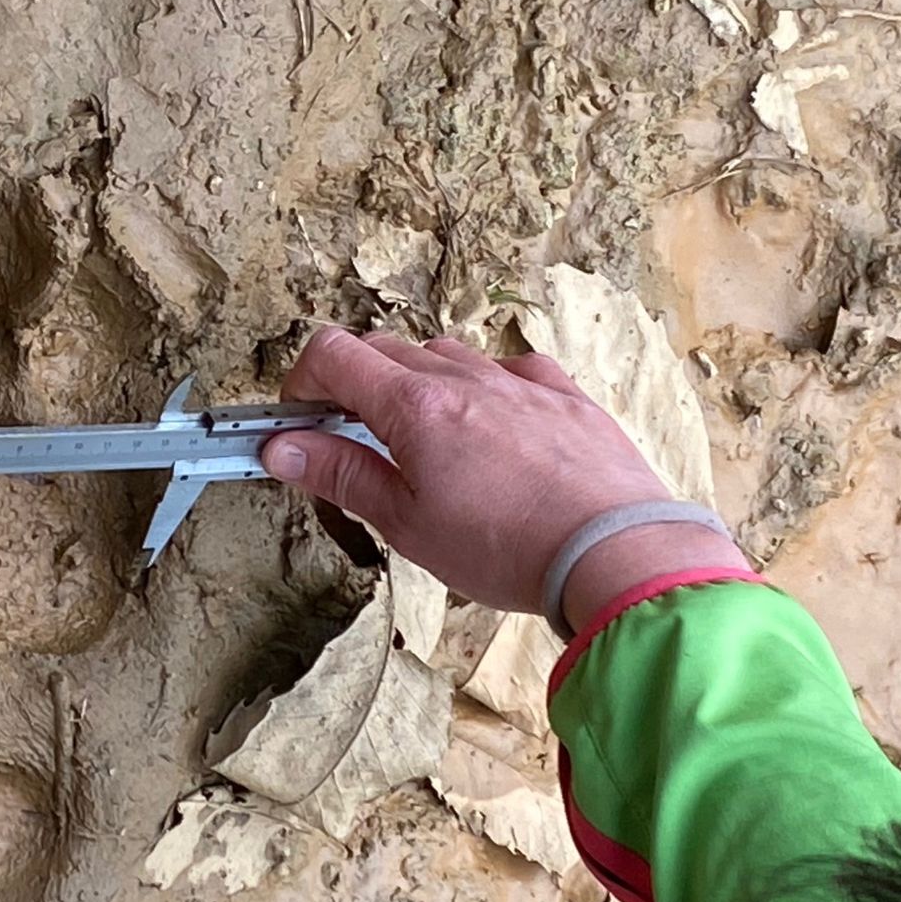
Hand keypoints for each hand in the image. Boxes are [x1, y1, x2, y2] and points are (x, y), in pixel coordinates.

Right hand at [262, 328, 747, 629]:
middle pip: (385, 348)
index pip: (334, 354)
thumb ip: (341, 475)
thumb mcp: (407, 524)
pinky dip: (485, 386)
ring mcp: (519, 381)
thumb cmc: (508, 548)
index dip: (302, 381)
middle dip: (354, 383)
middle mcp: (464, 377)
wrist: (618, 553)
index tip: (301, 419)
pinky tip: (493, 425)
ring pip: (447, 355)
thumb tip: (281, 446)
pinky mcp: (566, 395)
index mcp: (414, 406)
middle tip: (352, 437)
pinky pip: (511, 369)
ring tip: (426, 441)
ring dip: (418, 383)